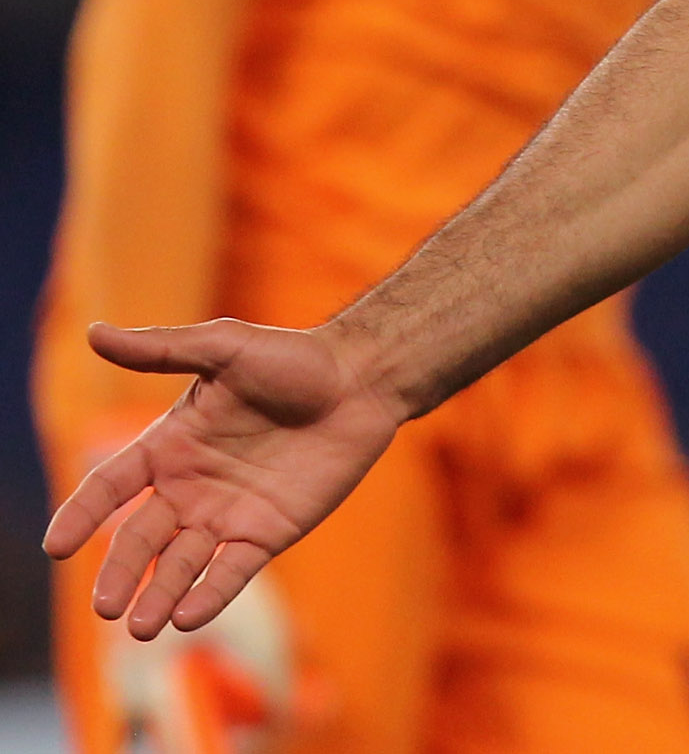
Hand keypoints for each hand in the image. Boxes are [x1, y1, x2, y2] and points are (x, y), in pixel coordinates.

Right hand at [41, 319, 405, 637]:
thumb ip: (161, 350)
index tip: (56, 546)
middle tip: (104, 606)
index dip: (81, 514)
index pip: (110, 486)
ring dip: (158, 595)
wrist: (362, 381)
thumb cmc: (294, 358)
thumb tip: (94, 332)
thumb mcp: (225, 347)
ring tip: (141, 626)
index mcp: (169, 446)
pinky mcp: (267, 533)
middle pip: (139, 538)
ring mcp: (226, 514)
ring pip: (179, 565)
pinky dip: (209, 595)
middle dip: (119, 573)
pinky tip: (188, 618)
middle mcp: (189, 488)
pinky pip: (231, 571)